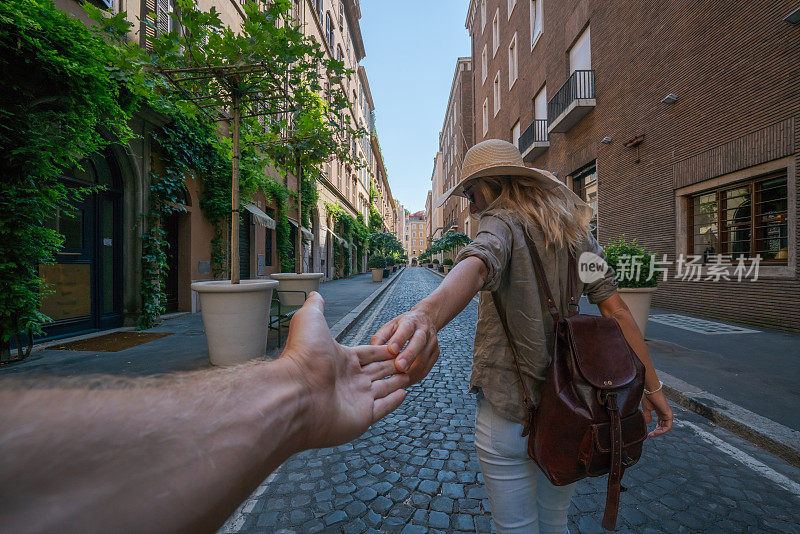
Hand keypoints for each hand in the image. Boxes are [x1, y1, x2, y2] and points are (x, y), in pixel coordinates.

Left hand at [279, 292, 408, 449]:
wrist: (295, 393)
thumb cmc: (303, 356)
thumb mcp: (310, 320)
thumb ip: (315, 307)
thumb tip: (314, 293)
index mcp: (341, 359)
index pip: (368, 353)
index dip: (383, 349)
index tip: (396, 346)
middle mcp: (349, 379)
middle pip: (377, 370)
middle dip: (393, 365)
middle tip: (408, 360)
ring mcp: (356, 400)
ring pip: (383, 389)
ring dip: (396, 382)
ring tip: (410, 375)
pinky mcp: (362, 418)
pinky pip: (383, 408)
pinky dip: (393, 402)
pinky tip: (404, 394)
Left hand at [370, 307, 439, 384]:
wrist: (425, 321)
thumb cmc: (404, 325)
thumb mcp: (390, 326)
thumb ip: (381, 337)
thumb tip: (372, 350)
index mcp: (411, 322)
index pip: (406, 329)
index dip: (399, 339)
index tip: (392, 349)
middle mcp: (424, 331)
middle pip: (419, 342)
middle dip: (409, 356)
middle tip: (399, 367)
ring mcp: (432, 343)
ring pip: (424, 358)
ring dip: (412, 371)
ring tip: (398, 380)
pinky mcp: (435, 354)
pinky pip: (426, 369)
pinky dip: (415, 377)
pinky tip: (404, 381)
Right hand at [642, 389, 672, 437]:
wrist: (651, 391)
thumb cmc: (648, 397)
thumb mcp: (646, 409)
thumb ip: (647, 416)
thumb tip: (648, 423)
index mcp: (661, 412)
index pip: (660, 424)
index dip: (655, 429)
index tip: (649, 433)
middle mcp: (666, 414)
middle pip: (663, 427)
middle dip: (657, 432)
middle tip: (650, 435)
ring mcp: (668, 414)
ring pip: (666, 428)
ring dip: (659, 433)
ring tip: (652, 435)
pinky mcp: (669, 415)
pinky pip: (667, 427)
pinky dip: (662, 431)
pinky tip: (655, 432)